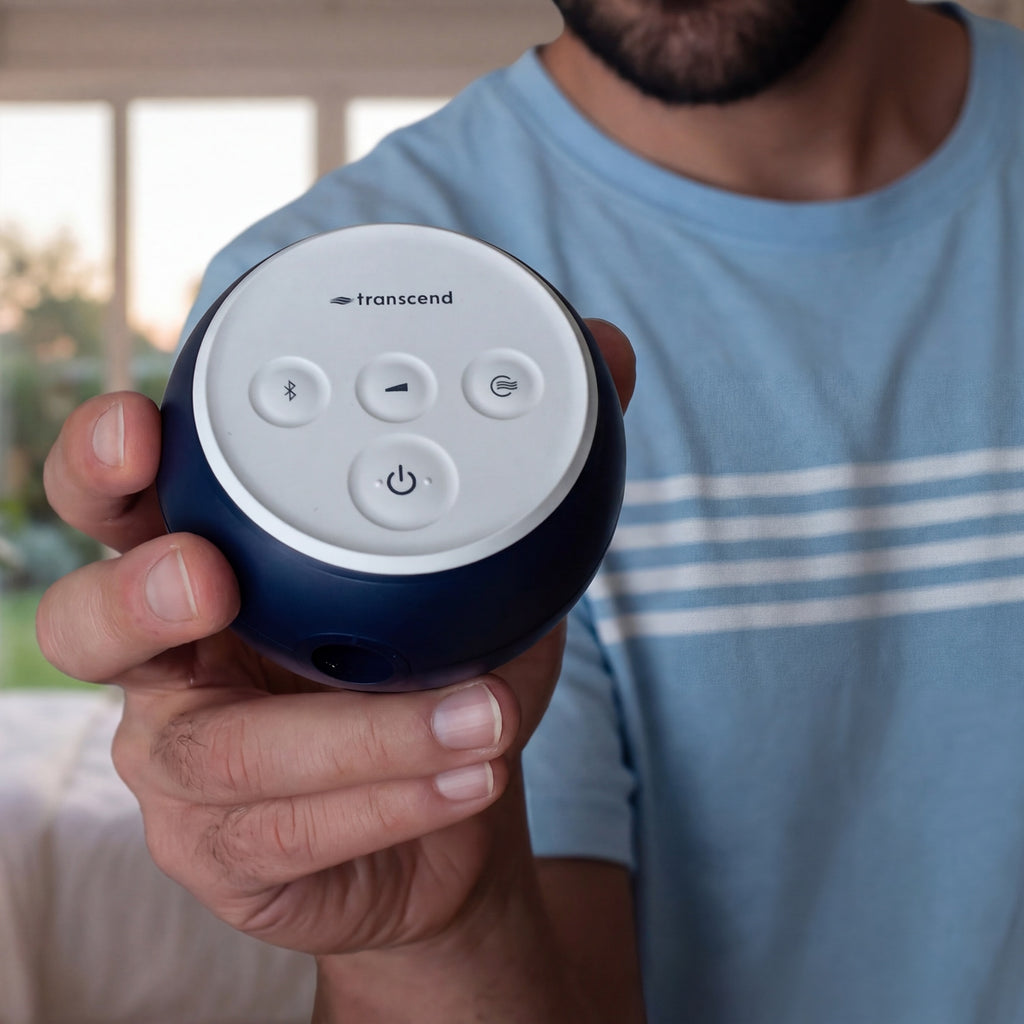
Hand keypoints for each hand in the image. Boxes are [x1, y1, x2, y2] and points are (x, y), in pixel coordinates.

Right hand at [37, 320, 634, 1014]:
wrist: (452, 804)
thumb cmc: (438, 666)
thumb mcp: (480, 562)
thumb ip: (524, 464)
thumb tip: (605, 351)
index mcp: (211, 558)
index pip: (121, 500)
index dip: (103, 461)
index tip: (142, 424)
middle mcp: (174, 660)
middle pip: (85, 623)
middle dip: (135, 594)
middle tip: (210, 578)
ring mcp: (189, 763)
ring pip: (220, 752)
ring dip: (359, 730)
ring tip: (482, 710)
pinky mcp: (229, 852)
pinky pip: (292, 832)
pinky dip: (394, 799)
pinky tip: (472, 778)